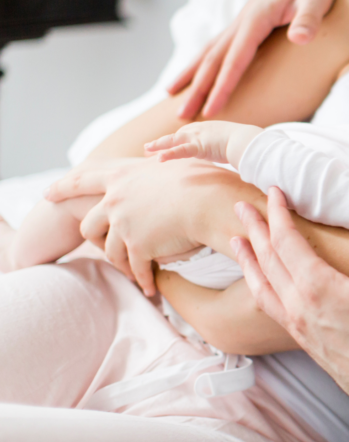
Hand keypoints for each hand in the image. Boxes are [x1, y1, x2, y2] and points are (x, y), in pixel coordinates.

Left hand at [46, 158, 230, 295]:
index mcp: (122, 176)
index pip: (83, 180)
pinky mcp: (138, 246)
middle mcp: (116, 200)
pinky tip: (149, 288)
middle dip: (93, 240)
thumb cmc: (202, 178)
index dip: (64, 187)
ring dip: (122, 264)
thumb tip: (156, 153)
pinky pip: (136, 268)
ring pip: (111, 251)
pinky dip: (143, 279)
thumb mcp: (172, 163)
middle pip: (90, 225)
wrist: (209, 201)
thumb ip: (156, 163)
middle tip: (96, 248)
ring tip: (134, 273)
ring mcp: (124, 224)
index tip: (47, 193)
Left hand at [145, 121, 262, 168]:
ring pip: (173, 141)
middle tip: (148, 149)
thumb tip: (234, 157)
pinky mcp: (199, 146)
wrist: (249, 141)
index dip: (173, 141)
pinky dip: (169, 154)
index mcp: (207, 129)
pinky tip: (158, 159)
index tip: (164, 147)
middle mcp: (199, 130)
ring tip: (146, 150)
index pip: (186, 135)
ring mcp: (198, 136)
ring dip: (158, 146)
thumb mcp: (233, 144)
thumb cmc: (246, 143)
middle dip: (161, 143)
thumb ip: (228, 149)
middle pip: (176, 136)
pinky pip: (180, 151)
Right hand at [168, 0, 346, 120]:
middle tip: (180, 117)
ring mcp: (244, 20)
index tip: (211, 112)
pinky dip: (206, 61)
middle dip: (197, 88)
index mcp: (257, 17)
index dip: (223, 86)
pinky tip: (199, 73)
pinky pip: (221, 46)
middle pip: (213, 58)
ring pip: (211, 50)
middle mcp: (244, 19)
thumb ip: (310, 17)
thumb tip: (300, 38)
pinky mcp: (250, 21)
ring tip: (172, 95)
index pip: (235, 59)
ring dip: (192, 75)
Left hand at [232, 188, 348, 406]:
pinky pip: (269, 306)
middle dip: (254, 229)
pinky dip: (258, 286)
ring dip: (248, 259)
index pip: (287, 240)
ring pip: (261, 285)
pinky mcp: (303, 340)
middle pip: (267, 259)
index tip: (273, 192)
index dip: (278, 213)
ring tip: (237, 243)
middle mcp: (298, 305)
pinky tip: (262, 285)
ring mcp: (297, 325)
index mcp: (317, 286)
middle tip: (241, 207)